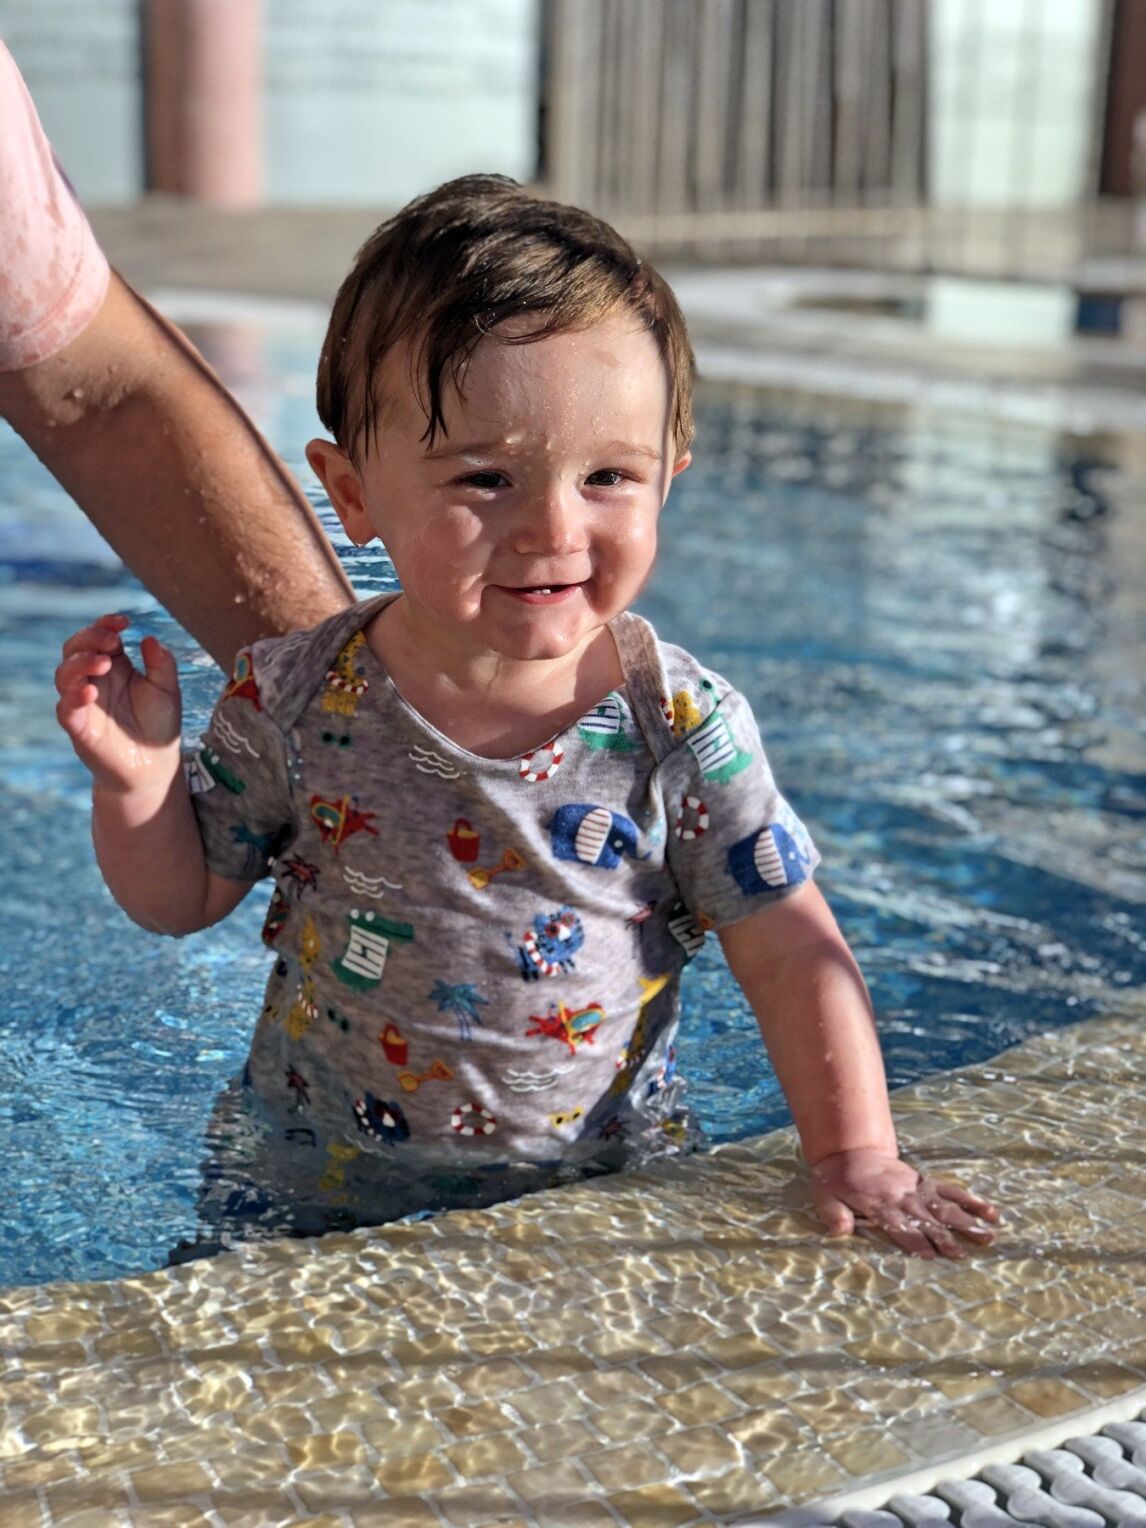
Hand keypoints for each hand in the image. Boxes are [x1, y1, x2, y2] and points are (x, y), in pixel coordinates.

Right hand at [55, 613, 181, 793]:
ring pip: (64, 674)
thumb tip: (149, 638)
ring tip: (104, 664)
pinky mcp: (79, 727)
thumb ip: (162, 664)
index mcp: (116, 666)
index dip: (105, 624)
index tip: (123, 621)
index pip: (100, 636)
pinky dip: (73, 697)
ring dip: (80, 664)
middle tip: (111, 643)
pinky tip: (90, 691)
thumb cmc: (159, 724)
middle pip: (75, 649)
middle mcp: (95, 680)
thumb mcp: (168, 690)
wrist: (155, 764)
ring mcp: (84, 702)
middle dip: (89, 639)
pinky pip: (65, 708)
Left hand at [811, 1147, 999, 1259]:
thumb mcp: (823, 1196)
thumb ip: (832, 1213)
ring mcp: (915, 1188)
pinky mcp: (924, 1182)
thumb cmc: (836, 1181)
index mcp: (877, 1203)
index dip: (913, 1239)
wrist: (850, 1151)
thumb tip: (841, 1231)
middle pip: (926, 1218)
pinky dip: (969, 1200)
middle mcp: (901, 1196)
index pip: (898, 1224)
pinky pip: (949, 1189)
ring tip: (988, 1235)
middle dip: (944, 1236)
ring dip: (966, 1221)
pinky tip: (989, 1211)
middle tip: (962, 1253)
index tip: (930, 1255)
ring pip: (944, 1205)